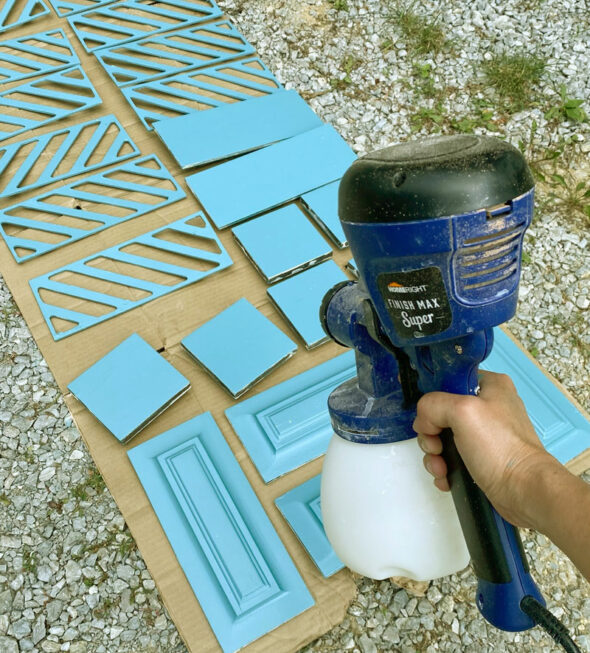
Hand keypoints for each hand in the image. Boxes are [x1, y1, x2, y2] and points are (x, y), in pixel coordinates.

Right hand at [413, 370, 558, 527]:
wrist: (524, 492)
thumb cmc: (500, 447)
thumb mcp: (462, 411)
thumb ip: (433, 405)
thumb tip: (424, 423)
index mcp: (490, 385)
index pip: (448, 383)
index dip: (434, 402)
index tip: (431, 421)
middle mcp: (488, 407)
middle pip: (441, 413)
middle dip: (431, 435)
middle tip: (437, 449)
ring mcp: (485, 434)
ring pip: (443, 438)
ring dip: (435, 455)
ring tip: (442, 469)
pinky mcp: (482, 458)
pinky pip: (452, 457)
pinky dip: (444, 468)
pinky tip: (446, 478)